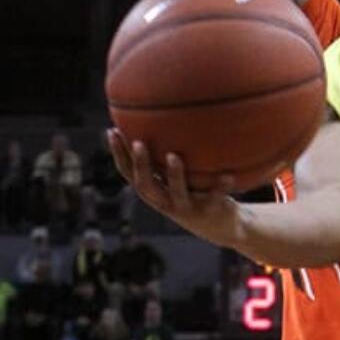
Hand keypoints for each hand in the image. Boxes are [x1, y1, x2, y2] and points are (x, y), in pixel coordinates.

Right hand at [108, 131, 240, 247]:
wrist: (222, 226)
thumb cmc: (196, 192)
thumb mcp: (181, 175)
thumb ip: (170, 154)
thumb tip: (165, 113)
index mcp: (154, 192)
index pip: (129, 174)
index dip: (119, 155)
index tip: (112, 131)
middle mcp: (165, 203)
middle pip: (146, 186)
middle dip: (141, 165)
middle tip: (138, 143)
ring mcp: (187, 210)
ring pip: (177, 194)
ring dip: (174, 175)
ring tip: (174, 156)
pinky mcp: (210, 214)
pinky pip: (214, 199)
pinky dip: (220, 187)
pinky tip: (228, 174)